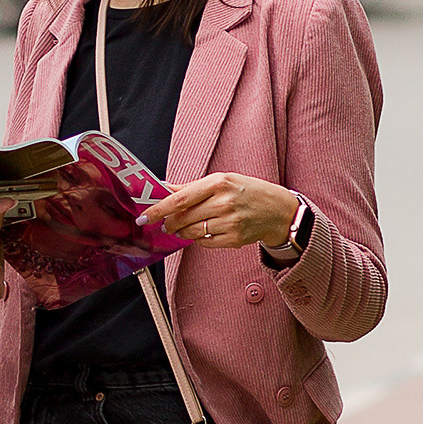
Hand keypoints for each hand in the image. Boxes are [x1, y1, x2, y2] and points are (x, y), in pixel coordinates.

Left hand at [159, 174, 301, 253]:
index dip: (159, 209)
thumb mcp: (222, 180)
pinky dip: (200, 239)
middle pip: (183, 218)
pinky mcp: (234, 239)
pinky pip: (205, 242)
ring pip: (192, 232)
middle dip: (169, 223)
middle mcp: (224, 202)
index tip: (144, 216)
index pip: (180, 199)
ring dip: (183, 232)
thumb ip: (191, 187)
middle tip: (165, 224)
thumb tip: (164, 189)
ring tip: (184, 227)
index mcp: (218, 183)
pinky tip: (206, 231)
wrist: (278, 210)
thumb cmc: (247, 191)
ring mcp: (230, 222)